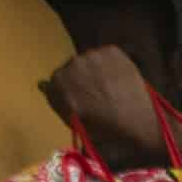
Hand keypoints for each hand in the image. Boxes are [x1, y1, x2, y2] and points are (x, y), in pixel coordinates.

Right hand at [46, 43, 166, 159]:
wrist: (140, 122)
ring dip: (96, 70)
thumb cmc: (105, 131)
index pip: (56, 81)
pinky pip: (106, 55)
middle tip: (98, 94)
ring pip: (89, 60)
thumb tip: (41, 84)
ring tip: (110, 87)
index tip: (80, 98)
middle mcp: (72, 66)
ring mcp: (93, 55)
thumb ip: (57, 101)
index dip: (69, 90)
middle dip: (81, 78)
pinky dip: (111, 64)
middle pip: (72, 68)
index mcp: (59, 84)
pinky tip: (119, 79)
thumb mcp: (74, 123)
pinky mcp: (111, 50)